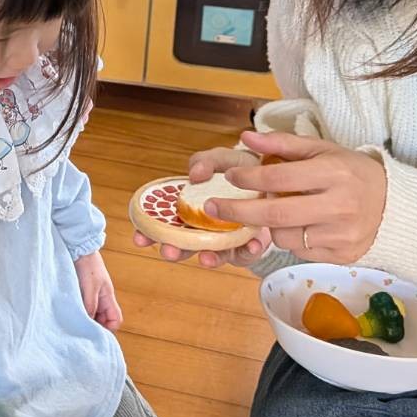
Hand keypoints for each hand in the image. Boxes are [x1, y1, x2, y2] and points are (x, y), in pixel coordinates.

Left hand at [75, 250, 122, 330]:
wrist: (77, 248)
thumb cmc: (87, 264)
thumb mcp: (90, 288)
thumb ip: (91, 306)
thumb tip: (89, 324)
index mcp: (108, 297)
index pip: (116, 320)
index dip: (108, 329)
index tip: (95, 333)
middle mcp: (102, 298)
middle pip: (104, 320)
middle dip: (95, 326)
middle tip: (81, 329)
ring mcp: (92, 295)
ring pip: (93, 314)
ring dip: (85, 319)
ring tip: (74, 320)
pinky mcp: (82, 292)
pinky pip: (83, 307)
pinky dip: (79, 311)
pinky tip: (70, 312)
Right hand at [131, 146, 272, 268]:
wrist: (276, 177)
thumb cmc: (243, 169)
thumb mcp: (222, 159)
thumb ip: (206, 161)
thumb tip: (194, 174)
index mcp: (190, 209)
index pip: (164, 224)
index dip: (149, 232)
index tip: (139, 237)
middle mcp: (205, 228)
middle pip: (184, 245)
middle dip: (174, 251)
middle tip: (169, 251)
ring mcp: (227, 239)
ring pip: (213, 255)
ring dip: (209, 258)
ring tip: (207, 258)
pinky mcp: (250, 244)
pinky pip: (246, 254)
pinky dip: (248, 251)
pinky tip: (252, 244)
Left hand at [204, 131, 386, 264]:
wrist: (393, 206)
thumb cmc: (351, 172)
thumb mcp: (322, 149)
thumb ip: (283, 143)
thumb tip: (246, 138)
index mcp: (334, 173)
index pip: (280, 178)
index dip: (249, 178)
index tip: (229, 178)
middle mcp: (340, 205)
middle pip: (276, 214)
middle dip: (238, 212)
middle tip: (212, 208)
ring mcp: (341, 235)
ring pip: (285, 236)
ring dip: (268, 225)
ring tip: (271, 211)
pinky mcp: (341, 256)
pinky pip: (300, 251)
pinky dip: (290, 238)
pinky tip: (297, 225)